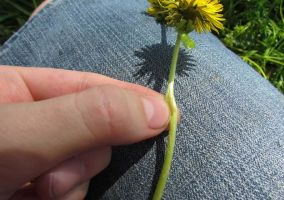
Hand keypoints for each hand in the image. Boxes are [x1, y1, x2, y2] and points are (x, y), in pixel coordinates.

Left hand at [0, 66, 168, 199]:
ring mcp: (41, 155)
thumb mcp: (26, 134)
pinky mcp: (43, 186)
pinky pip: (75, 189)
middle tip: (53, 176)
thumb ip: (88, 118)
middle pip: (92, 130)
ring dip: (70, 183)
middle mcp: (36, 120)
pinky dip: (65, 198)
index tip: (168, 113)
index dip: (130, 98)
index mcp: (23, 88)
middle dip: (83, 156)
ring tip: (37, 193)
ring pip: (87, 164)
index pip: (90, 86)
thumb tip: (158, 111)